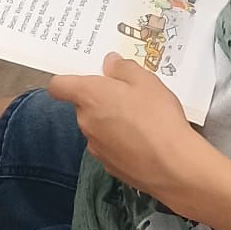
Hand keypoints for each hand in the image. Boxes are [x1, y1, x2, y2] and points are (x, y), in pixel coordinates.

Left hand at [49, 54, 212, 211]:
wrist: (172, 165)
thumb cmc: (157, 116)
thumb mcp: (146, 80)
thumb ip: (123, 68)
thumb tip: (110, 63)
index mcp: (89, 96)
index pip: (58, 86)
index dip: (68, 80)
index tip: (89, 78)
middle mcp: (85, 122)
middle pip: (83, 105)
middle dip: (101, 99)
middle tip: (129, 95)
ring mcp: (95, 147)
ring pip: (96, 126)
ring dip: (110, 120)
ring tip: (141, 119)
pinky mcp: (107, 165)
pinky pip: (108, 145)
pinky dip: (119, 141)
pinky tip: (142, 140)